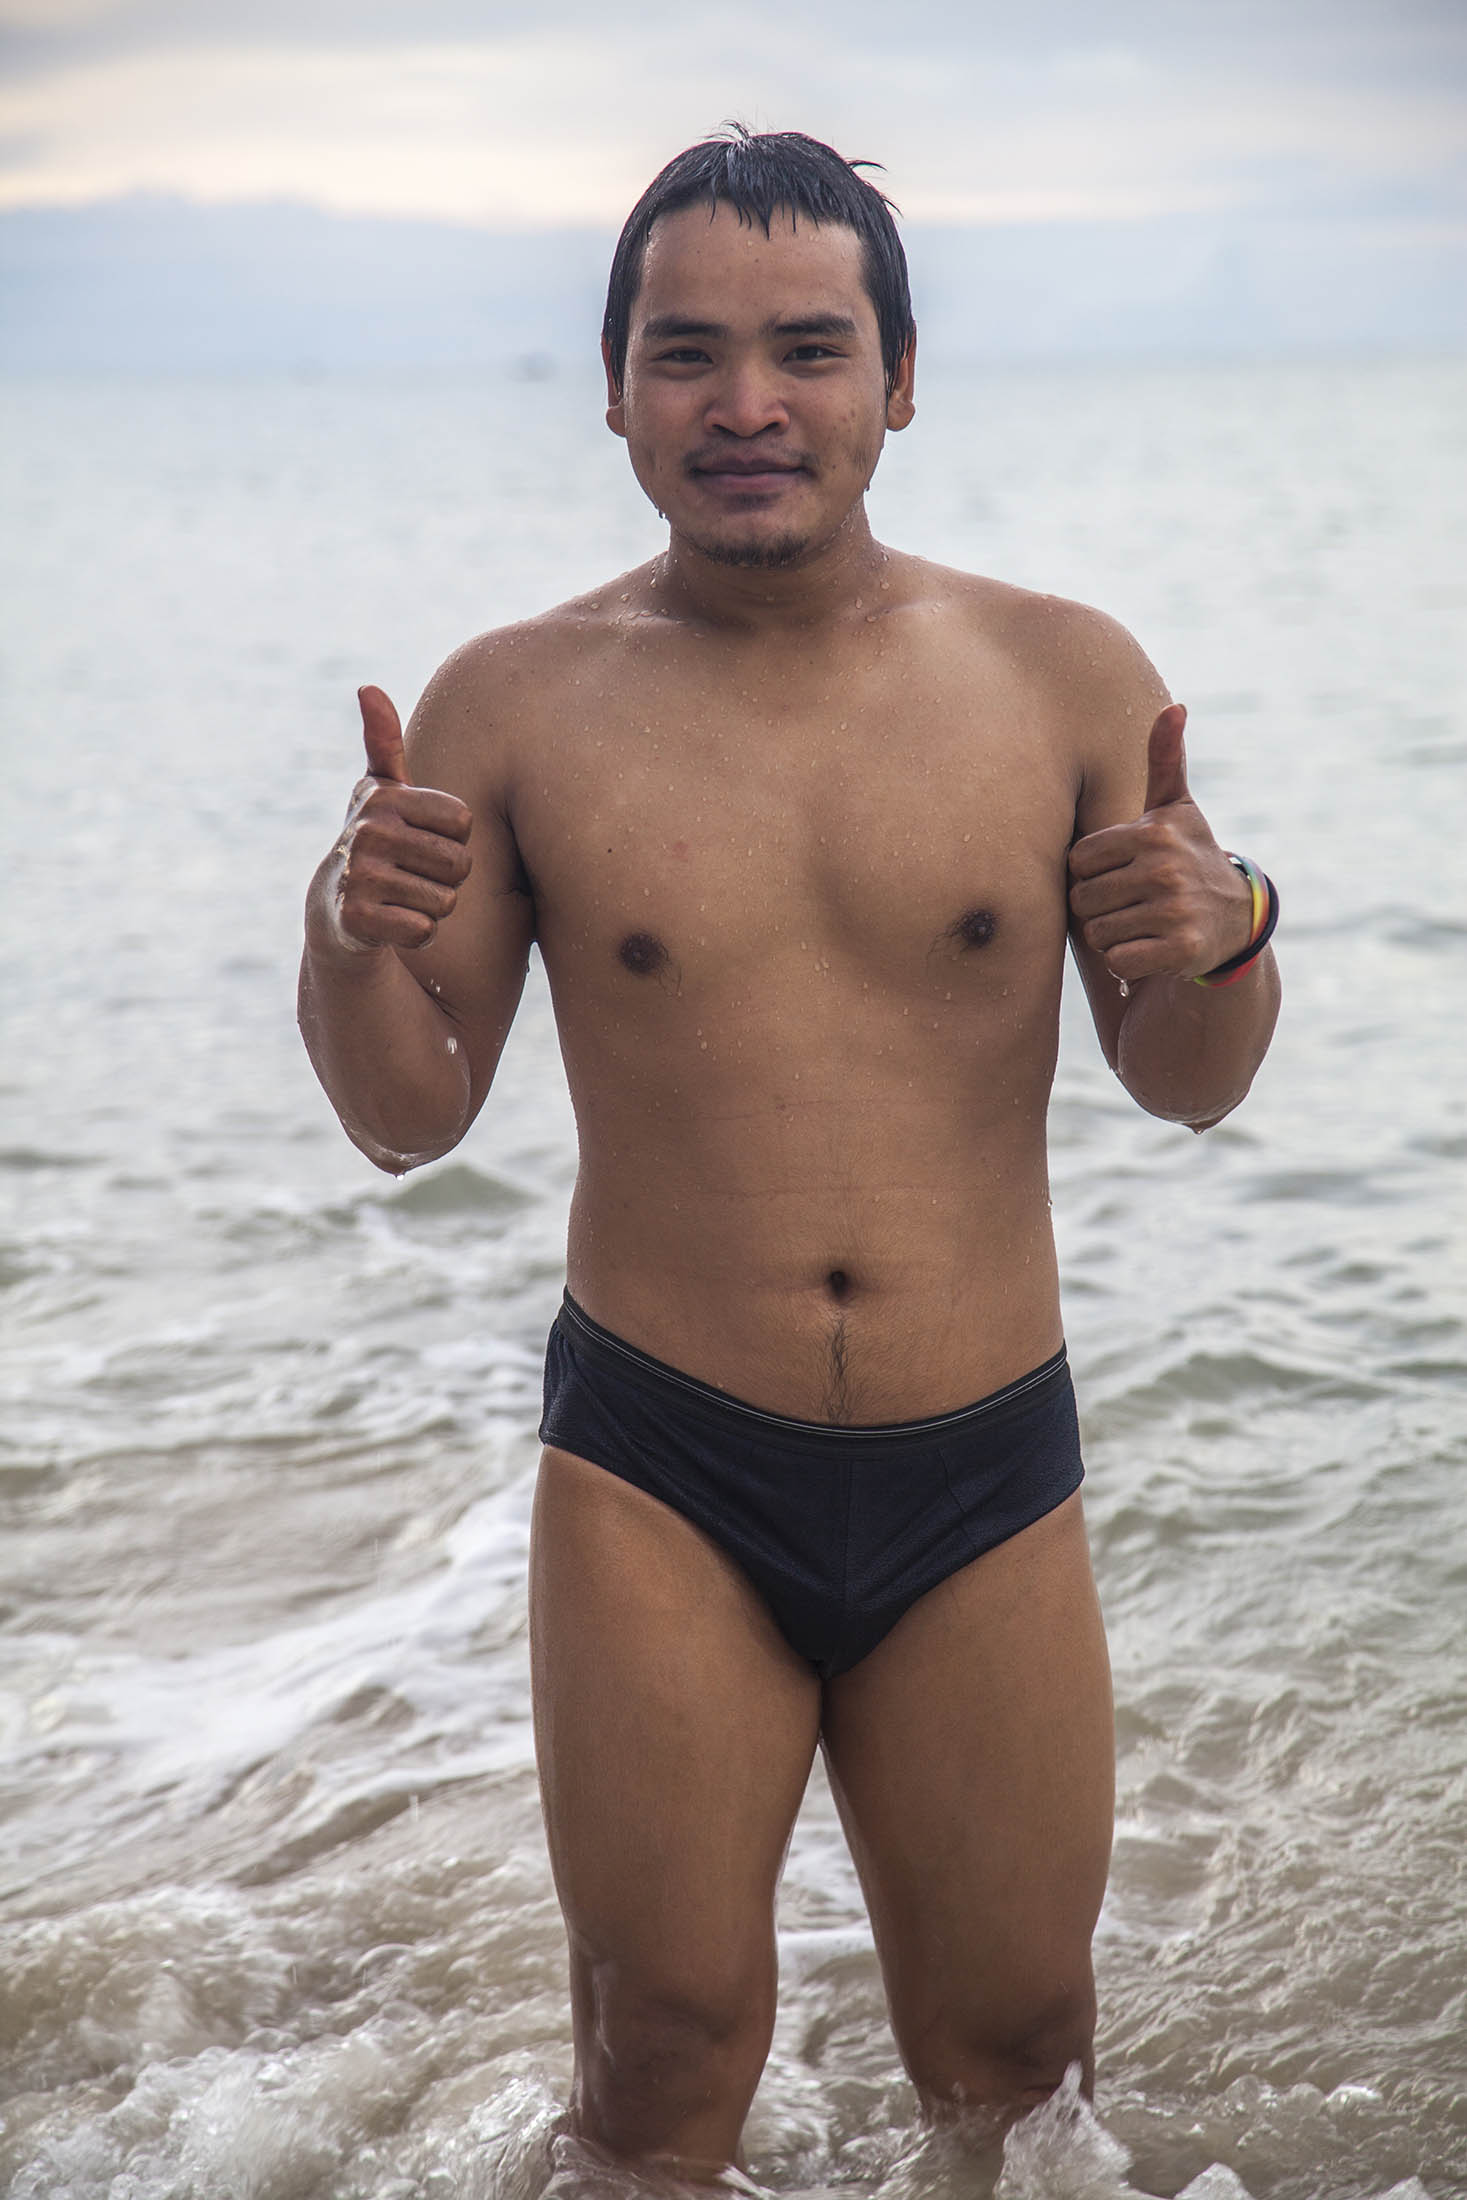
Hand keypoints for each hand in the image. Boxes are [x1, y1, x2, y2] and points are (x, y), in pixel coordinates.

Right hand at [325, 686, 472, 952]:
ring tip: (402, 896)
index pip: (464, 823)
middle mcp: (368, 832)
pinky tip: (393, 922)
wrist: (335, 905)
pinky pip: (424, 930)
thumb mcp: (382, 790)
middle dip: (446, 877)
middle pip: (460, 865)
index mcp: (385, 798)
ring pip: (445, 901)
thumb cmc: (378, 839)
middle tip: (412, 873)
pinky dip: (418, 933)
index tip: (422, 838)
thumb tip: (367, 687)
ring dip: (433, 906)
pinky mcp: (357, 919)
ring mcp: (359, 876)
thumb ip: (383, 741)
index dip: (453, 839)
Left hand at [1067, 705, 1253, 983]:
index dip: (1092, 871)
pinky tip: (1151, 946)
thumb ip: (1164, 760)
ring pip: (1098, 933)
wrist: (1236, 917)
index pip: (1078, 861)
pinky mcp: (1180, 950)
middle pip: (1083, 900)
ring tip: (1143, 922)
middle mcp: (1165, 869)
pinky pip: (1118, 961)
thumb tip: (1173, 707)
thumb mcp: (1177, 808)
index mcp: (1153, 833)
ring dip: (1113, 935)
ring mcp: (1174, 911)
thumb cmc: (1190, 855)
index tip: (1121, 870)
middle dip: (1099, 907)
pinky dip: (1127, 961)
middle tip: (1132, 901)